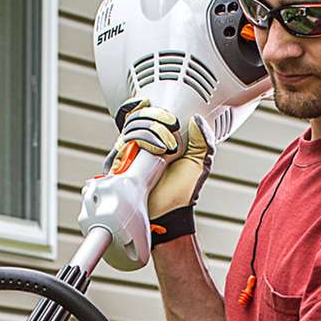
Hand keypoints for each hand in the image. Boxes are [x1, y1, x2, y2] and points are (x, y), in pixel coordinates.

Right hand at [106, 100, 215, 220]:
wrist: (169, 213)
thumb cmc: (182, 192)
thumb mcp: (199, 162)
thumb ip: (202, 139)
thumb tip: (196, 119)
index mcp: (157, 140)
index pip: (145, 113)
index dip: (147, 107)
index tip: (160, 112)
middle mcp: (140, 146)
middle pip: (136, 117)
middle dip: (153, 121)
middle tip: (169, 139)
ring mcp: (127, 156)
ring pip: (129, 129)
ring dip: (147, 133)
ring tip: (161, 151)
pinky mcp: (118, 168)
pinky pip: (120, 147)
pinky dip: (134, 144)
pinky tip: (147, 153)